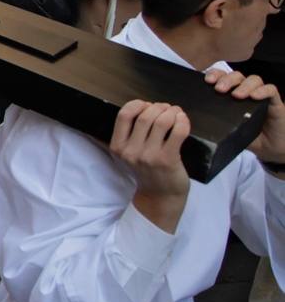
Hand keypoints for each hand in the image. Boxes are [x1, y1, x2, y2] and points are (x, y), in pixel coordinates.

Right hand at [110, 100, 190, 232]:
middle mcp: (131, 151)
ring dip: (172, 112)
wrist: (160, 196)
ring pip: (162, 121)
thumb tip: (147, 107)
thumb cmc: (147, 171)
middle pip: (145, 116)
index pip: (124, 115)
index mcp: (118, 147)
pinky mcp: (168, 159)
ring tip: (176, 113)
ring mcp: (149, 156)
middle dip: (159, 107)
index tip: (148, 106)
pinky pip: (178, 132)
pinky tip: (183, 120)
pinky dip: (183, 121)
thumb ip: (131, 134)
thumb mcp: (129, 154)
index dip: (138, 104)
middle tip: (167, 109)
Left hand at [204, 69, 284, 164]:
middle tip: (219, 89)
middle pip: (236, 75)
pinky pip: (271, 90)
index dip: (215, 74)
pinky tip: (255, 96)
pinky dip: (263, 90)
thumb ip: (214, 123)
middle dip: (226, 79)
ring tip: (236, 95)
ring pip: (253, 79)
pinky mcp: (275, 102)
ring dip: (244, 85)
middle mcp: (245, 91)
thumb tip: (191, 123)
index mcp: (231, 94)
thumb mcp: (227, 130)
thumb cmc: (247, 137)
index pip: (222, 77)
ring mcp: (261, 95)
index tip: (207, 80)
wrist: (270, 148)